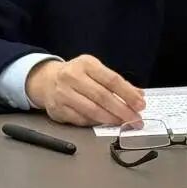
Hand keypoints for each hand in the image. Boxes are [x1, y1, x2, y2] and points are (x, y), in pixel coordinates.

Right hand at [26, 55, 144, 125]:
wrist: (45, 80)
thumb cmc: (76, 75)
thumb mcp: (95, 71)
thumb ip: (116, 83)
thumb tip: (139, 95)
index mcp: (86, 64)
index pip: (112, 79)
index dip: (128, 93)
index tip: (141, 104)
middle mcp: (72, 77)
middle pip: (102, 96)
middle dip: (122, 110)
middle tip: (136, 119)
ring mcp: (63, 94)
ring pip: (91, 110)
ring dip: (111, 119)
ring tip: (124, 123)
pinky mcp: (58, 110)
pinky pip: (81, 119)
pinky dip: (95, 123)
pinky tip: (105, 124)